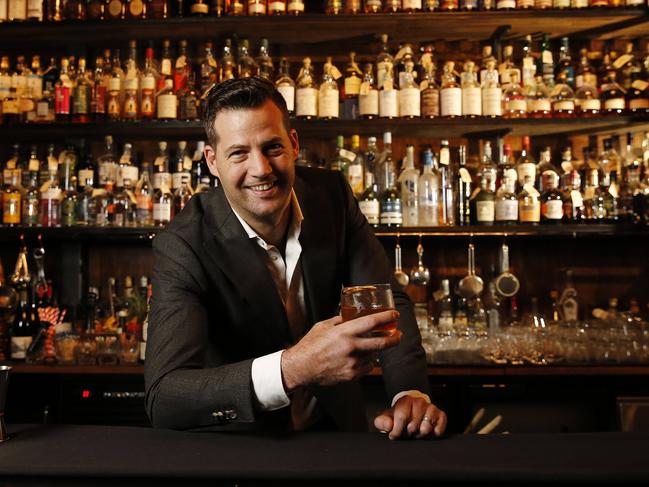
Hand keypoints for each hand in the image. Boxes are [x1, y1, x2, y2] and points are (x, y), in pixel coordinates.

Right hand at [281, 310, 401, 390]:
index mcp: (344, 332)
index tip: (394, 314)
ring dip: (376, 350)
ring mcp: (352, 363)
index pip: (372, 322)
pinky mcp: (351, 375)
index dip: (386, 317)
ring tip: (370, 346)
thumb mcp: (323, 326)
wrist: (301, 367)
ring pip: (374, 355)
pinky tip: (361, 358)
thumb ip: (339, 321)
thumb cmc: (310, 345)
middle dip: (395, 338)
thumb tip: (350, 316)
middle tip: (399, 334)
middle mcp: (351, 347)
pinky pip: (367, 367)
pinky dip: (367, 362)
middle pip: (382, 342)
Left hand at [374, 395, 446, 439]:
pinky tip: (429, 432)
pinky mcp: (441, 415)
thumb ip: (382, 422)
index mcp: (406, 400)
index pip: (402, 417)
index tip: (394, 435)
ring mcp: (431, 408)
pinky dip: (434, 433)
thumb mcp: (386, 418)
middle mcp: (420, 402)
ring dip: (420, 434)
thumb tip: (388, 426)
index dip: (397, 430)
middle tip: (407, 432)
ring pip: (426, 427)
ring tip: (417, 432)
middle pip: (414, 425)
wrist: (412, 413)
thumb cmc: (398, 417)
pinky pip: (439, 427)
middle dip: (408, 433)